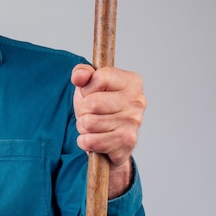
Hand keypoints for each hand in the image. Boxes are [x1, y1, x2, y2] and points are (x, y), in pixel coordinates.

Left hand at [71, 64, 145, 195]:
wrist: (110, 137)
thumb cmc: (99, 106)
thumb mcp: (88, 84)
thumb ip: (81, 73)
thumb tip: (79, 77)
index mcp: (132, 82)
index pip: (99, 77)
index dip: (87, 87)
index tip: (91, 93)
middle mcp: (137, 101)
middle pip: (92, 103)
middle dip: (82, 109)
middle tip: (89, 112)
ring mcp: (134, 123)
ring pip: (88, 123)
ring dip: (83, 126)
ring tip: (93, 125)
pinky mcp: (126, 143)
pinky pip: (90, 141)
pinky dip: (85, 141)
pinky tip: (95, 137)